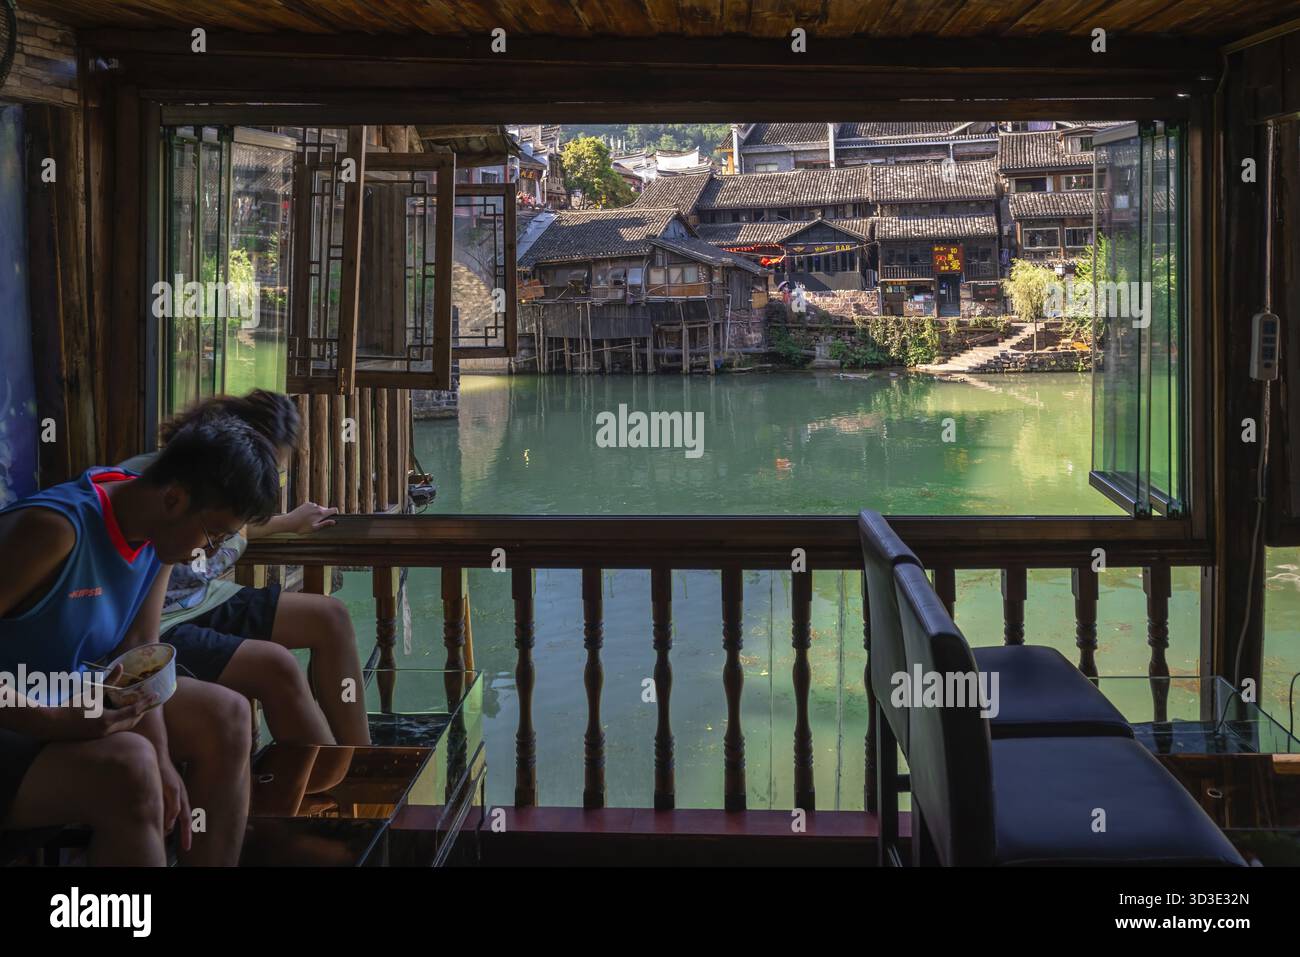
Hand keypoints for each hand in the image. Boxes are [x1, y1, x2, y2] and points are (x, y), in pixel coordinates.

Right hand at [39, 667, 158, 739]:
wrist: (51, 724)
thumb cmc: (71, 706)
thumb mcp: (92, 692)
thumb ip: (109, 681)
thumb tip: (121, 666)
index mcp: (108, 720)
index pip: (134, 712)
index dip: (146, 703)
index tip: (156, 697)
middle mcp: (107, 730)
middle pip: (132, 722)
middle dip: (141, 712)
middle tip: (148, 701)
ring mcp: (102, 736)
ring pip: (124, 727)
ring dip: (132, 717)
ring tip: (137, 705)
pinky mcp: (96, 737)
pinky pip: (115, 729)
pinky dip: (122, 721)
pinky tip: (121, 713)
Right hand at [158, 753, 192, 852]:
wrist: (156, 753)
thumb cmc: (156, 772)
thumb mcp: (160, 790)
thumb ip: (161, 803)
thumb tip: (160, 820)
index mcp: (179, 797)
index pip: (185, 818)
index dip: (186, 832)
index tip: (186, 846)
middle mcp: (181, 795)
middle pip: (187, 819)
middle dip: (187, 834)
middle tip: (187, 847)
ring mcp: (177, 790)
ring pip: (181, 814)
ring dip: (174, 826)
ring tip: (167, 835)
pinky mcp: (172, 786)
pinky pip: (175, 804)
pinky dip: (172, 814)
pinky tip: (168, 822)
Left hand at [280, 503, 337, 535]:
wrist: (289, 522)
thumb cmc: (301, 527)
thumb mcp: (315, 528)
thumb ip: (325, 524)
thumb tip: (334, 521)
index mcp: (321, 513)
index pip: (334, 509)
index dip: (335, 513)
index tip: (332, 518)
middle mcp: (317, 507)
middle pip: (326, 510)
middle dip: (324, 515)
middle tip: (316, 523)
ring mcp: (311, 504)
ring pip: (319, 508)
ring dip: (317, 513)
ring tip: (309, 520)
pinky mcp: (306, 504)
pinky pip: (313, 507)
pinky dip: (311, 511)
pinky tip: (306, 517)